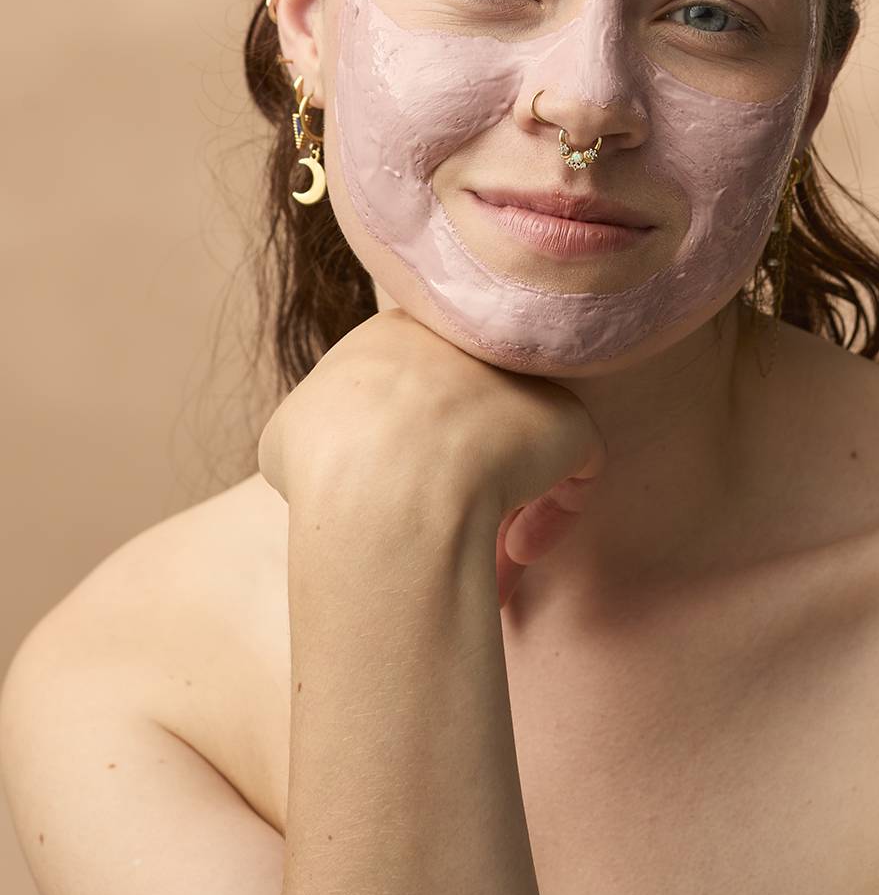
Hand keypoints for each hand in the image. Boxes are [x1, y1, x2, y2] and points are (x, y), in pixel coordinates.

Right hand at [257, 308, 607, 608]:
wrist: (388, 480)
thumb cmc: (328, 460)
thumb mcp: (290, 432)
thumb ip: (319, 431)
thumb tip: (330, 461)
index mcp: (399, 333)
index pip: (415, 384)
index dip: (411, 447)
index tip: (400, 498)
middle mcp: (466, 343)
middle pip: (474, 413)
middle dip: (463, 475)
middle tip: (448, 530)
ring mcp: (522, 378)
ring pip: (523, 441)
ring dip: (508, 503)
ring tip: (491, 561)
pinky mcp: (567, 419)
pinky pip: (573, 472)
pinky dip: (548, 516)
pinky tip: (517, 553)